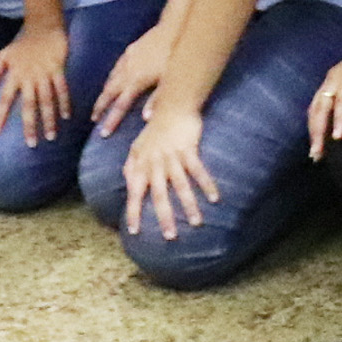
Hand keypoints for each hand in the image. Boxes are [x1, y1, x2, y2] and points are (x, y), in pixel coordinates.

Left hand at [0, 21, 73, 144]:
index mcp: (14, 75)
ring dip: (49, 119)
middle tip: (31, 144)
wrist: (44, 27)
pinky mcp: (58, 70)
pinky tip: (66, 117)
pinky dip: (64, 103)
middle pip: (29, 105)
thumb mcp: (4, 55)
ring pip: (47, 101)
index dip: (0, 115)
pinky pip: (62, 89)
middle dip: (30, 125)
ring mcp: (45, 74)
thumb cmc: (23, 44)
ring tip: (51, 137)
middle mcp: (29, 78)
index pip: (5, 99)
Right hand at [90, 22, 173, 133]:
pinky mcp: (130, 50)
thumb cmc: (173, 57)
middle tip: (93, 118)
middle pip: (109, 92)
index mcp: (136, 82)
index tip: (103, 133)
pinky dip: (112, 75)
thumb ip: (157, 100)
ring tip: (101, 101)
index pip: (120, 106)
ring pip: (111, 78)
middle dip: (100, 106)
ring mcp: (127, 59)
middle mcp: (127, 71)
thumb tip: (146, 119)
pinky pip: (117, 66)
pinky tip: (113, 77)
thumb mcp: (168, 81)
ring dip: (105, 91)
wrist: (172, 29)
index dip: (111, 120)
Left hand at [119, 105, 221, 241]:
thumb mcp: (137, 146)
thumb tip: (127, 184)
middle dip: (164, 216)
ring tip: (196, 223)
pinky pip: (198, 170)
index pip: (135, 192)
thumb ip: (131, 166)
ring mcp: (172, 157)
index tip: (133, 231)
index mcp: (141, 164)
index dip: (133, 211)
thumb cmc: (154, 128)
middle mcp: (155, 163)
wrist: (172, 105)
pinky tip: (214, 198)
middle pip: (159, 194)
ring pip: (180, 185)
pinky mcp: (188, 149)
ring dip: (188, 205)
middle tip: (170, 237)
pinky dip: (206, 184)